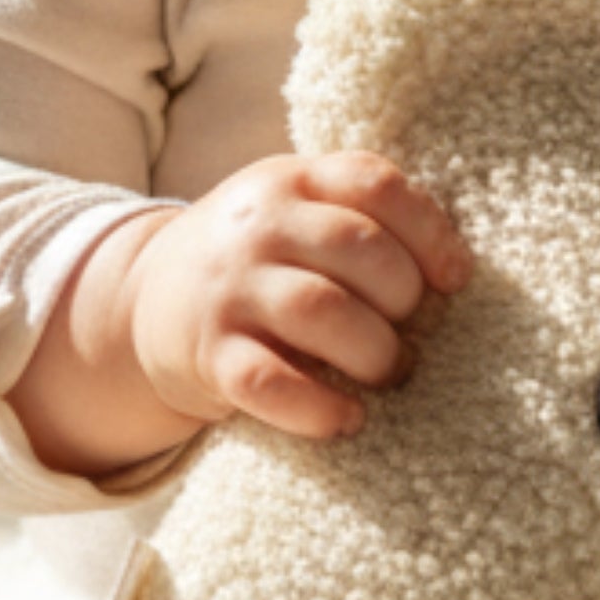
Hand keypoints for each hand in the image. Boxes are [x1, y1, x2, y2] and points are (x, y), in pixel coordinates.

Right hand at [11, 153, 469, 477]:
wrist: (143, 301)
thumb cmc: (259, 260)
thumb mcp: (296, 212)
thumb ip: (362, 219)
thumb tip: (456, 273)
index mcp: (291, 180)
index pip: (374, 184)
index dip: (430, 231)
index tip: (455, 278)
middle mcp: (257, 226)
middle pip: (357, 248)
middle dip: (405, 298)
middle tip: (415, 336)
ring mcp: (229, 289)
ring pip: (320, 311)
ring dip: (375, 351)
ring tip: (390, 373)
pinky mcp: (209, 355)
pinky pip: (270, 384)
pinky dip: (319, 408)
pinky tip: (350, 419)